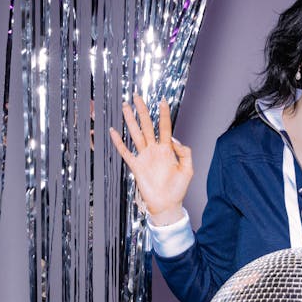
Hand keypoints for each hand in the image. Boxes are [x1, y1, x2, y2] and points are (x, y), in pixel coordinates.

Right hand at [110, 95, 192, 224]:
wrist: (166, 204)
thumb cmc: (178, 189)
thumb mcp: (188, 170)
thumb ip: (184, 153)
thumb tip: (174, 140)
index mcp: (168, 150)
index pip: (165, 127)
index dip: (164, 114)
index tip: (162, 101)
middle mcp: (155, 150)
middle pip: (147, 126)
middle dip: (143, 111)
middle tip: (137, 97)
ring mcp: (144, 157)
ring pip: (136, 134)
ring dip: (131, 121)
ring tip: (126, 107)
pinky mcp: (136, 166)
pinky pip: (126, 152)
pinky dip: (119, 142)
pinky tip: (113, 131)